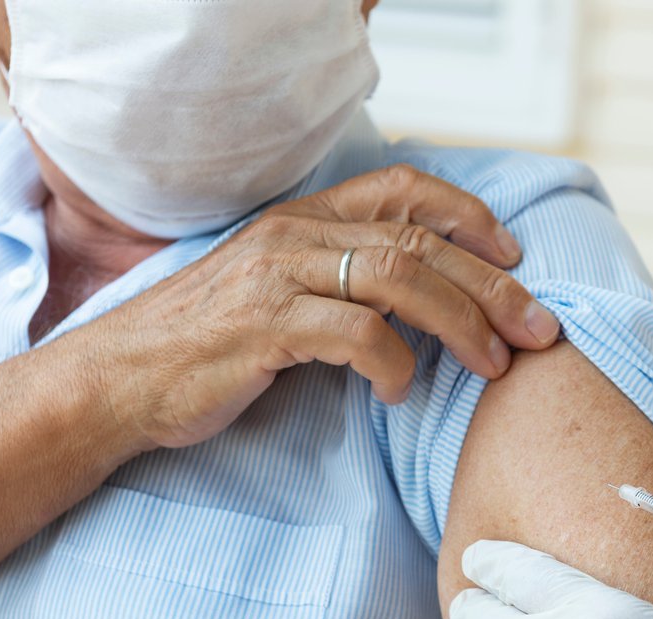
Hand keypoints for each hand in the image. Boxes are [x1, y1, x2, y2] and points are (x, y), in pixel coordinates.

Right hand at [76, 164, 561, 448]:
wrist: (114, 383)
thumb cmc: (204, 349)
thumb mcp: (276, 297)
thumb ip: (338, 286)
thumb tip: (419, 307)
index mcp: (301, 221)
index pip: (401, 189)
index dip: (467, 214)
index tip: (513, 254)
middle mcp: (293, 235)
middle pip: (418, 240)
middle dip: (492, 285)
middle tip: (538, 329)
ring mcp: (276, 277)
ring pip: (398, 278)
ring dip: (461, 322)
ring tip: (494, 364)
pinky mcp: (262, 327)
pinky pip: (355, 335)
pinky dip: (395, 365)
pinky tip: (401, 394)